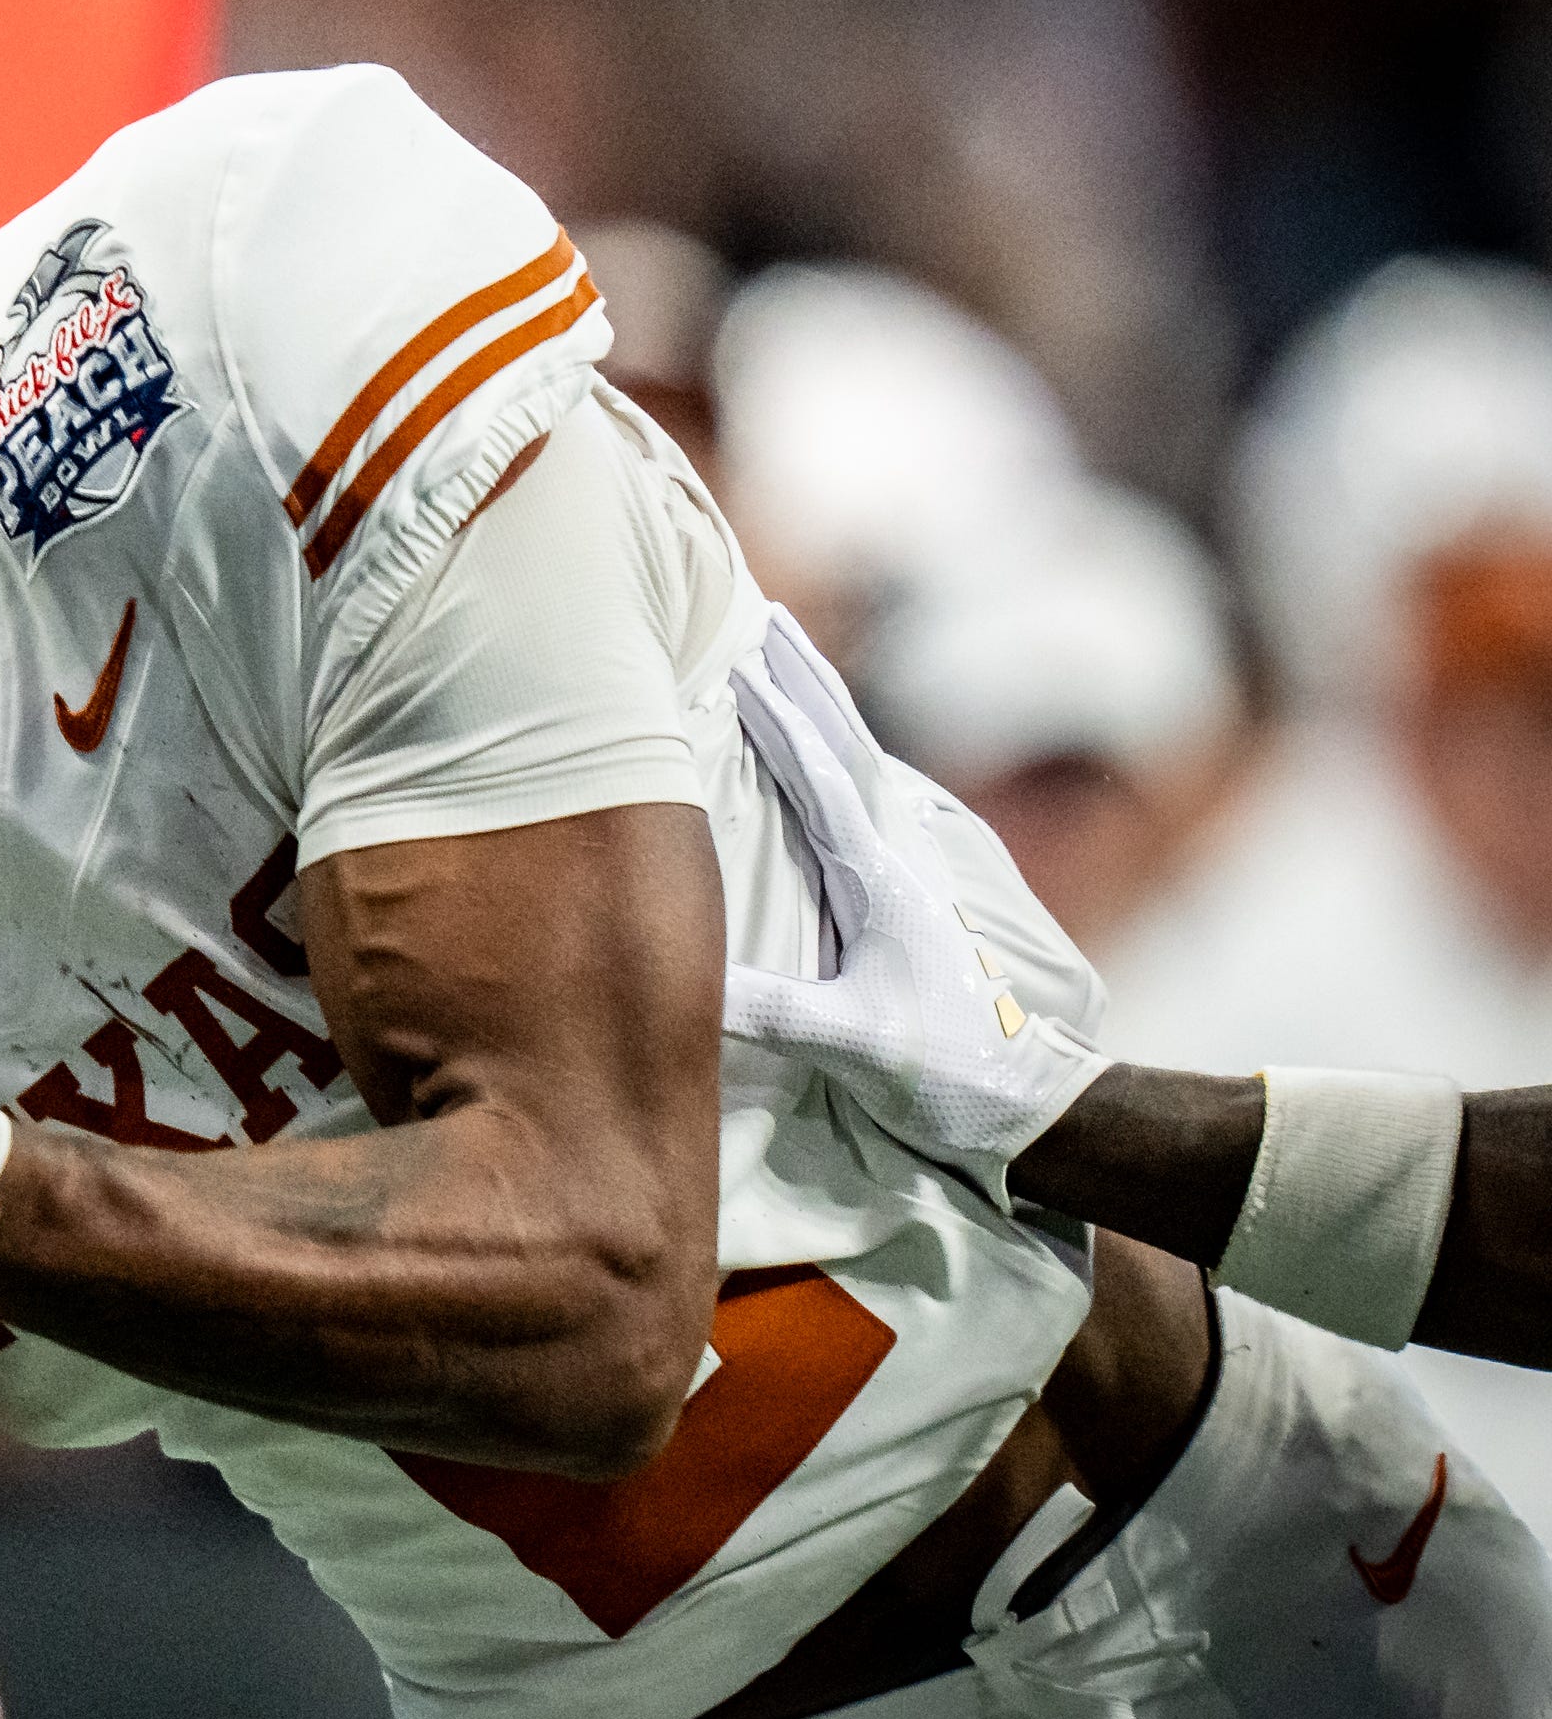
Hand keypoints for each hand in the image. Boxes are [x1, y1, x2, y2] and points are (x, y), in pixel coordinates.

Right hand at [721, 621, 1111, 1208]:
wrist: (1032, 1102)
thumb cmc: (948, 1074)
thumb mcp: (852, 1045)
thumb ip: (773, 1011)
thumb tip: (687, 982)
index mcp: (881, 880)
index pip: (821, 781)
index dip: (780, 721)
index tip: (740, 663)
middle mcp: (903, 860)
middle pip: (850, 745)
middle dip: (806, 679)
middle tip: (767, 616)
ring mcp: (917, 873)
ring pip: (866, 764)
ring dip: (826, 707)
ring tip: (791, 662)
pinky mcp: (920, 894)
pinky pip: (874, 799)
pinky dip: (844, 757)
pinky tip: (837, 758)